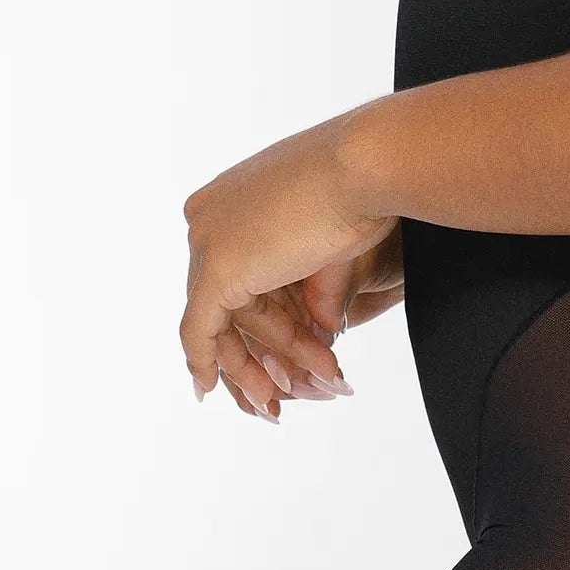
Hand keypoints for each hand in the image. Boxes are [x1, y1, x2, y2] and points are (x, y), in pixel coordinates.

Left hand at [179, 116, 398, 420]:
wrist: (369, 165)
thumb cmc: (367, 188)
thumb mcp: (333, 242)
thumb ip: (315, 286)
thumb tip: (320, 330)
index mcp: (233, 197)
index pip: (238, 273)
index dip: (263, 320)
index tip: (286, 353)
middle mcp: (209, 216)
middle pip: (227, 301)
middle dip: (260, 352)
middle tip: (280, 394)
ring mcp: (208, 241)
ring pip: (220, 322)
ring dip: (254, 367)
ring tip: (280, 404)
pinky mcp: (218, 270)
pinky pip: (200, 329)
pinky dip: (204, 361)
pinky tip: (208, 388)